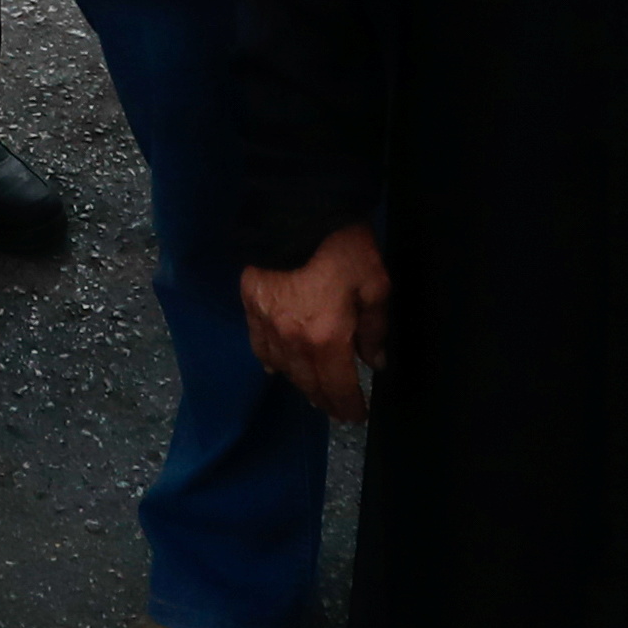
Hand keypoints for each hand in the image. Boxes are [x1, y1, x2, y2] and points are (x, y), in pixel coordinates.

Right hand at [241, 223, 389, 423]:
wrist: (295, 211)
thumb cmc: (342, 246)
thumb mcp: (374, 284)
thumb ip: (375, 328)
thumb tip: (374, 361)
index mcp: (327, 339)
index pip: (339, 387)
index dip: (350, 406)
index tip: (357, 416)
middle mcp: (294, 342)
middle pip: (310, 384)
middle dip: (327, 400)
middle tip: (338, 410)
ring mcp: (268, 327)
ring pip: (285, 370)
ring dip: (301, 385)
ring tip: (313, 393)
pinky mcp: (251, 308)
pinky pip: (260, 348)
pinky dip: (271, 363)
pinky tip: (276, 369)